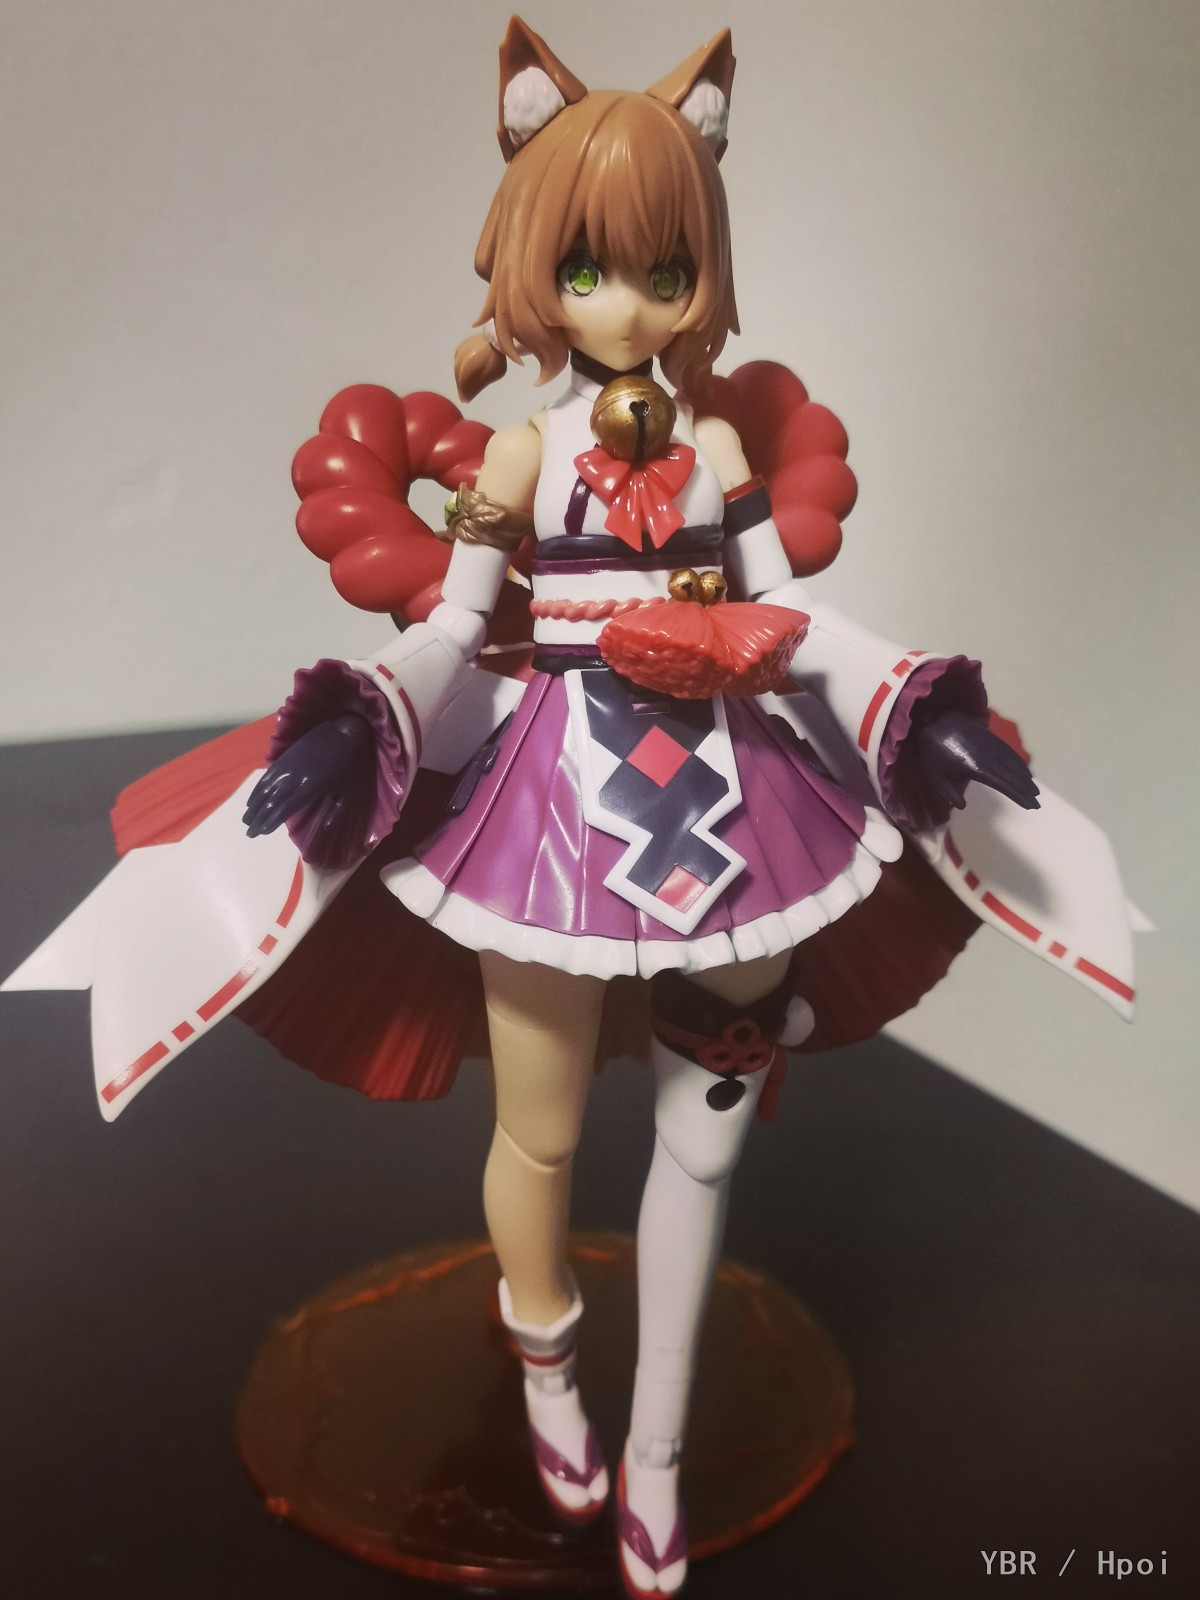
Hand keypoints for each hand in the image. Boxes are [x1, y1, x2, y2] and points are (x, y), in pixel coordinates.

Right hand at [243, 715, 373, 837]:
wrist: (338, 735)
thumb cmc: (344, 767)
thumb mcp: (347, 791)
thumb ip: (337, 812)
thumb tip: (326, 828)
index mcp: (311, 787)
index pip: (286, 808)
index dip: (272, 821)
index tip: (262, 832)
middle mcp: (295, 778)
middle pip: (272, 801)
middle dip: (258, 818)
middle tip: (249, 834)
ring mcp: (286, 767)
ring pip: (265, 790)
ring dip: (253, 807)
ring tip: (245, 821)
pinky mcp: (282, 760)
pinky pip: (265, 777)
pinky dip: (256, 791)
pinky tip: (250, 802)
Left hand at [917, 710, 1039, 813]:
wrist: (936, 719)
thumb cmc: (933, 752)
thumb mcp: (935, 776)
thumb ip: (949, 793)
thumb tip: (963, 806)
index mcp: (975, 768)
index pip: (1002, 784)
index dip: (1017, 795)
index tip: (1029, 805)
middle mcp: (988, 757)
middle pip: (1012, 776)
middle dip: (1025, 790)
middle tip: (1037, 803)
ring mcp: (991, 746)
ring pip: (1014, 764)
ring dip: (1025, 778)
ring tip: (1035, 790)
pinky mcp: (992, 738)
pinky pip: (1009, 752)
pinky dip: (1019, 763)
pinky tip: (1025, 772)